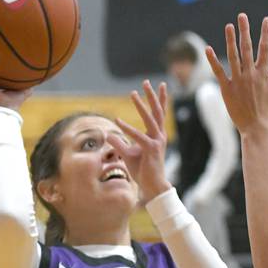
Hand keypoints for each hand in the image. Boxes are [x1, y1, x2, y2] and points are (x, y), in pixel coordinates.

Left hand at [108, 80, 170, 202]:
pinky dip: (127, 128)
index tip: (158, 85)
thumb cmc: (142, 170)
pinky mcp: (151, 150)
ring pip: (150, 119)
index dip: (159, 99)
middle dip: (152, 96)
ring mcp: (157, 142)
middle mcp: (159, 136)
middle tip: (146, 81)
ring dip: (141, 105)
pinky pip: (138, 136)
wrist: (151, 185)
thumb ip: (118, 143)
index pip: (159, 114)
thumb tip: (108, 134)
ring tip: (133, 93)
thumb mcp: (127, 154)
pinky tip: (117, 121)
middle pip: (157, 111)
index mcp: (156, 135)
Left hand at [205, 14, 267, 134]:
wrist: (258, 129)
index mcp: (264, 73)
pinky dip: (212, 60)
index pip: (266, 48)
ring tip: (228, 26)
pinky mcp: (227, 89)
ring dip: (230, 40)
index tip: (265, 19)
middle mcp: (250, 74)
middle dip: (245, 30)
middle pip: (247, 47)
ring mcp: (238, 81)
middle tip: (241, 16)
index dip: (266, 32)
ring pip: (233, 56)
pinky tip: (207, 49)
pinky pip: (219, 72)